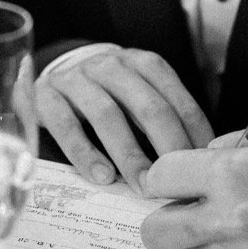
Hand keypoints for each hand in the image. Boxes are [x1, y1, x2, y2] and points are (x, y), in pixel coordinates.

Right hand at [38, 48, 213, 192]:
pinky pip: (67, 125)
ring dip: (128, 154)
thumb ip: (164, 118)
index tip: (201, 167)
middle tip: (174, 182)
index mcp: (142, 63)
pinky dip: (85, 153)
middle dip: (165, 147)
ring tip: (141, 185)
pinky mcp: (46, 95)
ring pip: (107, 115)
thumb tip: (199, 159)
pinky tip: (101, 176)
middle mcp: (111, 65)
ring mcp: (77, 78)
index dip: (192, 135)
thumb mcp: (138, 96)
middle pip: (146, 106)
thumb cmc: (109, 95)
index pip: (176, 99)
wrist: (56, 76)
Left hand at [140, 118, 247, 248]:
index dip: (163, 175)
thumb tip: (198, 161)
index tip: (172, 178)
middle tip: (183, 208)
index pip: (158, 177)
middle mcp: (232, 219)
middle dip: (164, 217)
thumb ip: (228, 146)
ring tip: (228, 222)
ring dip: (200, 240)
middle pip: (156, 231)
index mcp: (231, 173)